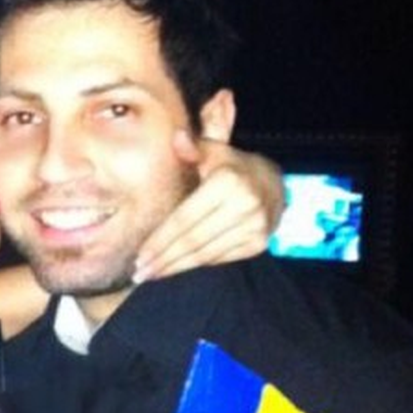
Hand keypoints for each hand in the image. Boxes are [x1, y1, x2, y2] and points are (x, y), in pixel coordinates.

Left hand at [134, 131, 285, 282]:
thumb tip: (177, 138)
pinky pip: (220, 258)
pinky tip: (177, 267)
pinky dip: (197, 264)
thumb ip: (194, 147)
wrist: (273, 182)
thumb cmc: (231, 166)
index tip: (139, 255)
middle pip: (193, 241)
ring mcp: (254, 227)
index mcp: (228, 182)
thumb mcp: (213, 150)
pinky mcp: (258, 243)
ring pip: (206, 254)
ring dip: (177, 267)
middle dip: (164, 259)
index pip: (186, 219)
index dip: (161, 240)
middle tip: (140, 273)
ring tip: (152, 274)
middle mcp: (245, 206)